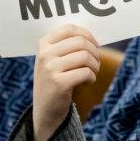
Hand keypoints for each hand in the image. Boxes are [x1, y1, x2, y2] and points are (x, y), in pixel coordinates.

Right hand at [32, 25, 99, 140]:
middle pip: (81, 42)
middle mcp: (45, 54)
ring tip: (92, 73)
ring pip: (85, 56)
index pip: (69, 29)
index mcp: (43, 44)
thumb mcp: (53, 60)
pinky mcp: (59, 83)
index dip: (87, 34)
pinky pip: (86, 73)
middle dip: (95, 52)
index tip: (94, 44)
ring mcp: (50, 69)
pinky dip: (92, 78)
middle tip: (96, 62)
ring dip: (95, 65)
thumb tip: (92, 36)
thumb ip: (66, 46)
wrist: (45, 110)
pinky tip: (87, 82)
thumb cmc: (54, 81)